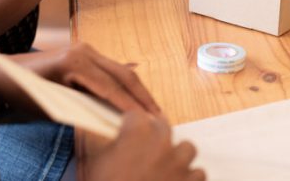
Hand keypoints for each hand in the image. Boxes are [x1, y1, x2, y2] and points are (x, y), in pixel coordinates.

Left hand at [9, 43, 160, 114]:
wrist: (4, 72)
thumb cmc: (24, 92)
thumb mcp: (52, 105)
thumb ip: (84, 108)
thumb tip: (113, 115)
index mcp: (75, 62)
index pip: (111, 86)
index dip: (130, 104)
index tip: (146, 119)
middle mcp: (86, 51)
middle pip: (124, 75)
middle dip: (142, 96)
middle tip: (159, 114)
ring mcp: (87, 50)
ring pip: (122, 71)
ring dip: (138, 90)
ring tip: (153, 108)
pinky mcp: (87, 53)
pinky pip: (113, 69)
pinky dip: (126, 84)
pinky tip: (139, 95)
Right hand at [86, 111, 204, 180]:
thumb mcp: (93, 163)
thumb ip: (96, 139)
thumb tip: (91, 126)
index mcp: (137, 134)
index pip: (136, 115)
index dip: (129, 125)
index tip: (125, 132)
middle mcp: (162, 143)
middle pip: (163, 127)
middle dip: (153, 136)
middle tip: (142, 151)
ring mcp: (179, 162)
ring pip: (186, 149)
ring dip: (177, 156)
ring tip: (164, 168)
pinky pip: (198, 173)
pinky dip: (189, 178)